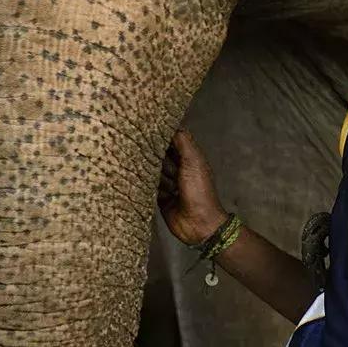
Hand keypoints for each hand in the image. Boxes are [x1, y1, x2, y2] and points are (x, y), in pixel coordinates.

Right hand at [157, 128, 227, 245]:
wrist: (198, 223)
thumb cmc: (199, 190)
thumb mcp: (193, 161)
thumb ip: (183, 142)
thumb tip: (172, 123)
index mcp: (188, 157)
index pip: (171, 140)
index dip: (162, 137)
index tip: (148, 131)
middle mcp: (178, 168)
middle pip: (159, 156)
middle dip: (158, 160)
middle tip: (170, 170)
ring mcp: (168, 183)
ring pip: (152, 172)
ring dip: (159, 178)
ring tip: (172, 188)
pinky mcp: (159, 197)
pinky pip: (148, 187)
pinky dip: (150, 189)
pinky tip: (159, 192)